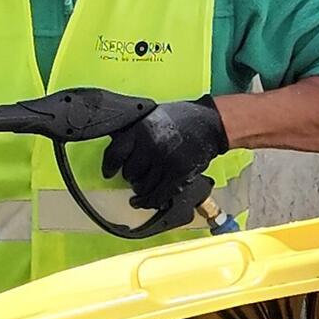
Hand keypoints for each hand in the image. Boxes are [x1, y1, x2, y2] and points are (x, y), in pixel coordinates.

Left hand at [101, 97, 229, 210]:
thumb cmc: (182, 118)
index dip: (109, 166)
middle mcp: (152, 145)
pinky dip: (149, 202)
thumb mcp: (152, 116)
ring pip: (142, 187)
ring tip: (142, 187)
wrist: (211, 124)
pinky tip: (143, 202)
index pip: (116, 152)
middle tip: (136, 174)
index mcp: (142, 128)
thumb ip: (135, 132)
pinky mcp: (179, 175)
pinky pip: (158, 195)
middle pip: (129, 172)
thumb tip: (117, 149)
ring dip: (141, 189)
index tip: (108, 173)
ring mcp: (166, 161)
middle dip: (131, 176)